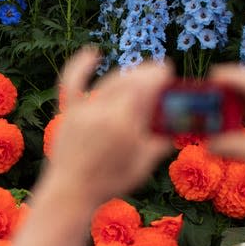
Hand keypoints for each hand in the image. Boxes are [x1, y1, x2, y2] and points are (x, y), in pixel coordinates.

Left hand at [42, 48, 172, 205]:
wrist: (69, 192)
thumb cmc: (108, 184)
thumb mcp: (142, 166)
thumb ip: (159, 143)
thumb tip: (176, 128)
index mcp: (124, 125)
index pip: (145, 88)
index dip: (157, 76)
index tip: (167, 73)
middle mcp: (103, 113)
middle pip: (128, 81)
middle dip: (146, 73)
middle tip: (158, 72)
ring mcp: (83, 111)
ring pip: (108, 82)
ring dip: (126, 75)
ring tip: (138, 75)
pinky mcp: (68, 113)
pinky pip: (71, 83)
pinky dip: (80, 66)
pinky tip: (92, 53)